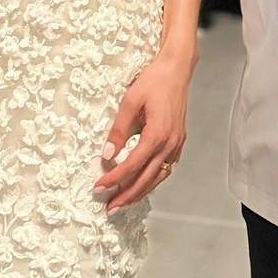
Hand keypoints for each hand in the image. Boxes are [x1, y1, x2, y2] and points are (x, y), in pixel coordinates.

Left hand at [94, 49, 193, 211]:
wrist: (177, 69)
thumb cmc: (153, 81)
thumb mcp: (130, 102)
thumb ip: (118, 129)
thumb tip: (107, 154)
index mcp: (157, 135)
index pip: (131, 165)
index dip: (114, 179)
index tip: (99, 187)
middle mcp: (169, 144)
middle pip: (146, 179)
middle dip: (127, 195)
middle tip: (110, 208)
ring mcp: (176, 144)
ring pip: (158, 177)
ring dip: (140, 192)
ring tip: (123, 202)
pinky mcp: (179, 141)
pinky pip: (165, 168)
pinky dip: (153, 179)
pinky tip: (143, 183)